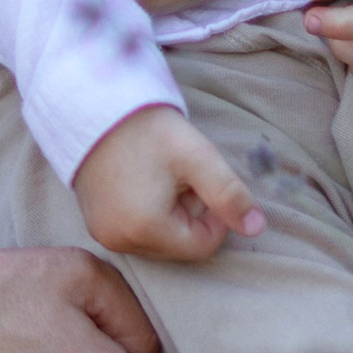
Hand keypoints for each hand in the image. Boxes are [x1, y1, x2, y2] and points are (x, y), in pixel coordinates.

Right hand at [72, 107, 264, 263]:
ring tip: (159, 177)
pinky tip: (142, 181)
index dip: (213, 215)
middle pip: (179, 246)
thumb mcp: (196, 156)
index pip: (202, 245)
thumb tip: (257, 229)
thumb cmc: (146, 129)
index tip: (202, 180)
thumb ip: (230, 194)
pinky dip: (148, 213)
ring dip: (169, 214)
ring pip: (159, 240)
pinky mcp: (94, 224)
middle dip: (189, 215)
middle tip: (179, 177)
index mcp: (145, 229)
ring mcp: (103, 234)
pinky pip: (135, 231)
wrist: (95, 105)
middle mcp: (119, 240)